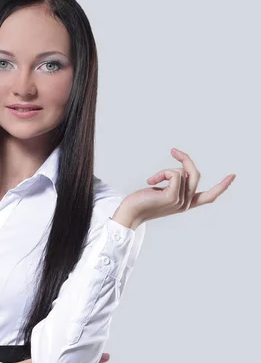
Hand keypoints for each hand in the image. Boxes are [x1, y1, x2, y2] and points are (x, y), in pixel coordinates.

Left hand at [114, 148, 235, 225]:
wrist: (130, 212)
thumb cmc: (143, 201)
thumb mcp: (163, 190)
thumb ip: (175, 182)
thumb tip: (181, 171)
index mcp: (186, 204)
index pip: (209, 196)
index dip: (222, 186)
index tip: (233, 176)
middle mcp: (186, 204)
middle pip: (195, 174)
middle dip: (185, 159)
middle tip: (174, 151)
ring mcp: (180, 202)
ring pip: (182, 172)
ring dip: (165, 171)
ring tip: (152, 181)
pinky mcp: (172, 197)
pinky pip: (174, 174)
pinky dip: (162, 173)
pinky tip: (151, 182)